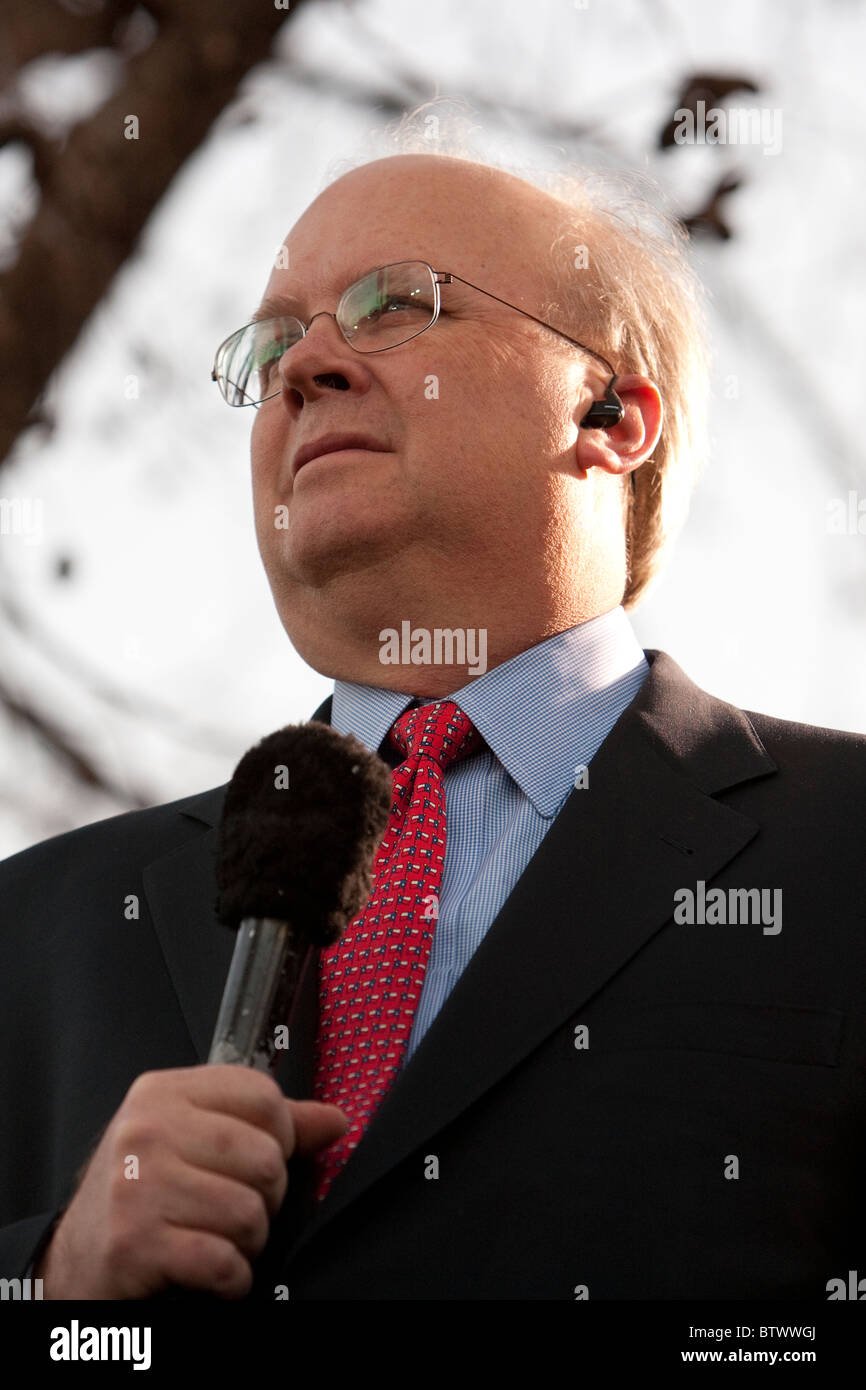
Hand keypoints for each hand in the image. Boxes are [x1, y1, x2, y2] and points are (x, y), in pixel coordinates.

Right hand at [34, 1066, 346, 1299]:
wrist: (77, 1260)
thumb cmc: (140, 1194)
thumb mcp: (191, 1139)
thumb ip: (264, 1125)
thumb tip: (334, 1120)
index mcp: (163, 1093)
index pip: (262, 1096)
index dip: (280, 1134)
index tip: (261, 1158)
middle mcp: (147, 1131)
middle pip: (266, 1156)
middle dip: (267, 1197)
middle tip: (234, 1207)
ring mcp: (139, 1186)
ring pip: (250, 1212)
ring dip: (248, 1241)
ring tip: (218, 1238)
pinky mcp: (136, 1242)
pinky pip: (224, 1261)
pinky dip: (232, 1277)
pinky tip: (212, 1270)